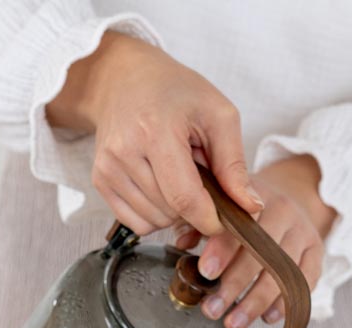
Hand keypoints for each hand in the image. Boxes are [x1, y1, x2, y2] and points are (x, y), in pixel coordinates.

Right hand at [47, 32, 259, 235]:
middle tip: (198, 176)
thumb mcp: (218, 114)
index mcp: (156, 131)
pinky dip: (154, 215)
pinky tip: (159, 187)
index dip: (209, 219)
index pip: (184, 198)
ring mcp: (107, 169)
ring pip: (153, 222)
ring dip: (173, 211)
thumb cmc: (175, 92)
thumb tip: (252, 208)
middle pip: (170, 212)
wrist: (123, 79)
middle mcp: (125, 152)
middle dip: (193, 207)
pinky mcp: (100, 181)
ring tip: (176, 175)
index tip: (224, 221)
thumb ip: (234, 165)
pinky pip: (136, 223)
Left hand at [192, 155, 335, 327]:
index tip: (206, 273)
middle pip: (260, 252)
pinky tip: (267, 318)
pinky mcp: (317, 249)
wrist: (286, 198)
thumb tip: (182, 242)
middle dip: (234, 286)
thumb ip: (198, 223)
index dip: (222, 249)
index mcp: (252, 197)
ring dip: (256, 302)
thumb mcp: (219, 207)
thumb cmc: (241, 211)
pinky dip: (286, 301)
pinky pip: (306, 279)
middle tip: (212, 310)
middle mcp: (283, 210)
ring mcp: (303, 230)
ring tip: (233, 324)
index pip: (238, 224)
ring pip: (282, 271)